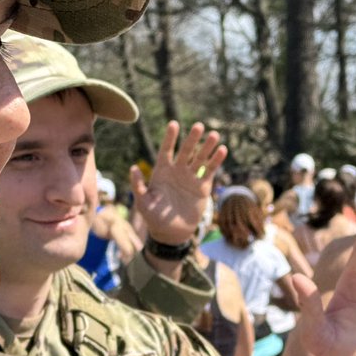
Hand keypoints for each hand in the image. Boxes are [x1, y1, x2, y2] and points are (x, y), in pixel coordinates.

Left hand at [131, 121, 226, 244]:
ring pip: (200, 158)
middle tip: (199, 126)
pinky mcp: (202, 186)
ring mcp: (191, 177)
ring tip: (214, 135)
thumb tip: (133, 168)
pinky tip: (222, 150)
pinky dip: (216, 160)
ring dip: (207, 147)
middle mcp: (177, 171)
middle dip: (192, 139)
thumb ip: (138, 186)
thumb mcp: (142, 202)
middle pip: (186, 151)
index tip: (174, 124)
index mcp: (162, 171)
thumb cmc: (154, 217)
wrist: (171, 232)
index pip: (166, 150)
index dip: (170, 138)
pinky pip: (210, 171)